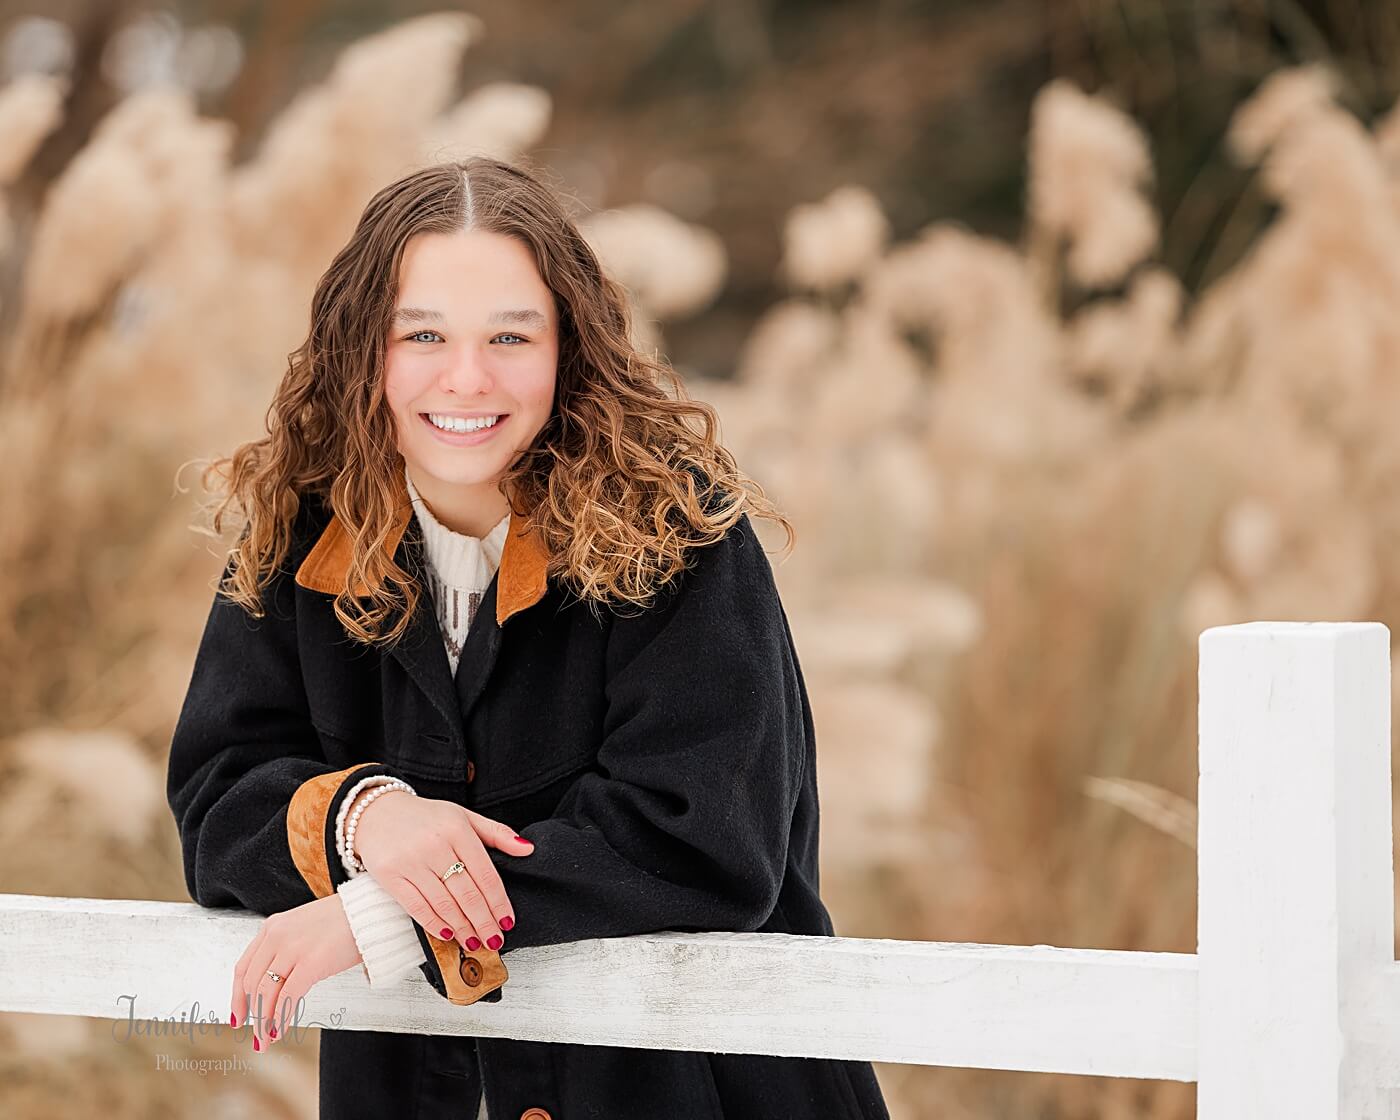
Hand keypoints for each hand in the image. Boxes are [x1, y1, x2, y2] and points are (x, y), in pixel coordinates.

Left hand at [230, 894, 360, 1049]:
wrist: (369, 911)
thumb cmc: (343, 921)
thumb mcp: (303, 928)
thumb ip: (285, 949)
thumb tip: (276, 984)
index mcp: (272, 927)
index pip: (242, 968)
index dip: (236, 997)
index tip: (239, 1017)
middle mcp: (276, 936)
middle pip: (251, 984)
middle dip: (252, 1014)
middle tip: (258, 1035)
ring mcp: (292, 948)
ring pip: (265, 994)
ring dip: (264, 1022)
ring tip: (268, 1039)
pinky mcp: (311, 962)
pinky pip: (287, 998)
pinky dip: (281, 1018)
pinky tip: (281, 1030)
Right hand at [351, 789, 533, 952]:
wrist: (376, 812)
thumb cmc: (426, 817)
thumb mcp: (463, 816)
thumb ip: (497, 833)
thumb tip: (528, 849)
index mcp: (457, 829)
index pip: (485, 874)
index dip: (499, 902)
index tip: (508, 921)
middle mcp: (435, 845)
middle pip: (467, 893)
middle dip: (484, 921)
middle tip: (495, 940)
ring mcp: (411, 861)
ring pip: (444, 904)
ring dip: (463, 928)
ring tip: (475, 942)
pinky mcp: (390, 875)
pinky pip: (417, 907)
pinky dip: (434, 924)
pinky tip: (448, 935)